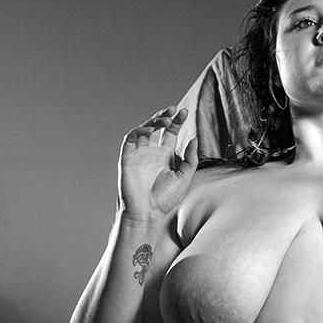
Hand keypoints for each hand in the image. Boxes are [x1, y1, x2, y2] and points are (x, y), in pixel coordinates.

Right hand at [117, 107, 198, 221]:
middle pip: (157, 127)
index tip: (185, 112)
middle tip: (175, 109)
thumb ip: (190, 159)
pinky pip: (131, 138)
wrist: (148, 213)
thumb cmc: (165, 200)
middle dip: (165, 116)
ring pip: (144, 129)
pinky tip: (151, 128)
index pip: (170, 133)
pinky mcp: (127, 157)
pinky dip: (140, 130)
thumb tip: (194, 139)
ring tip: (167, 119)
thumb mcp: (184, 178)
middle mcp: (151, 152)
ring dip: (154, 120)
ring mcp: (139, 154)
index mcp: (164, 156)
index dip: (177, 121)